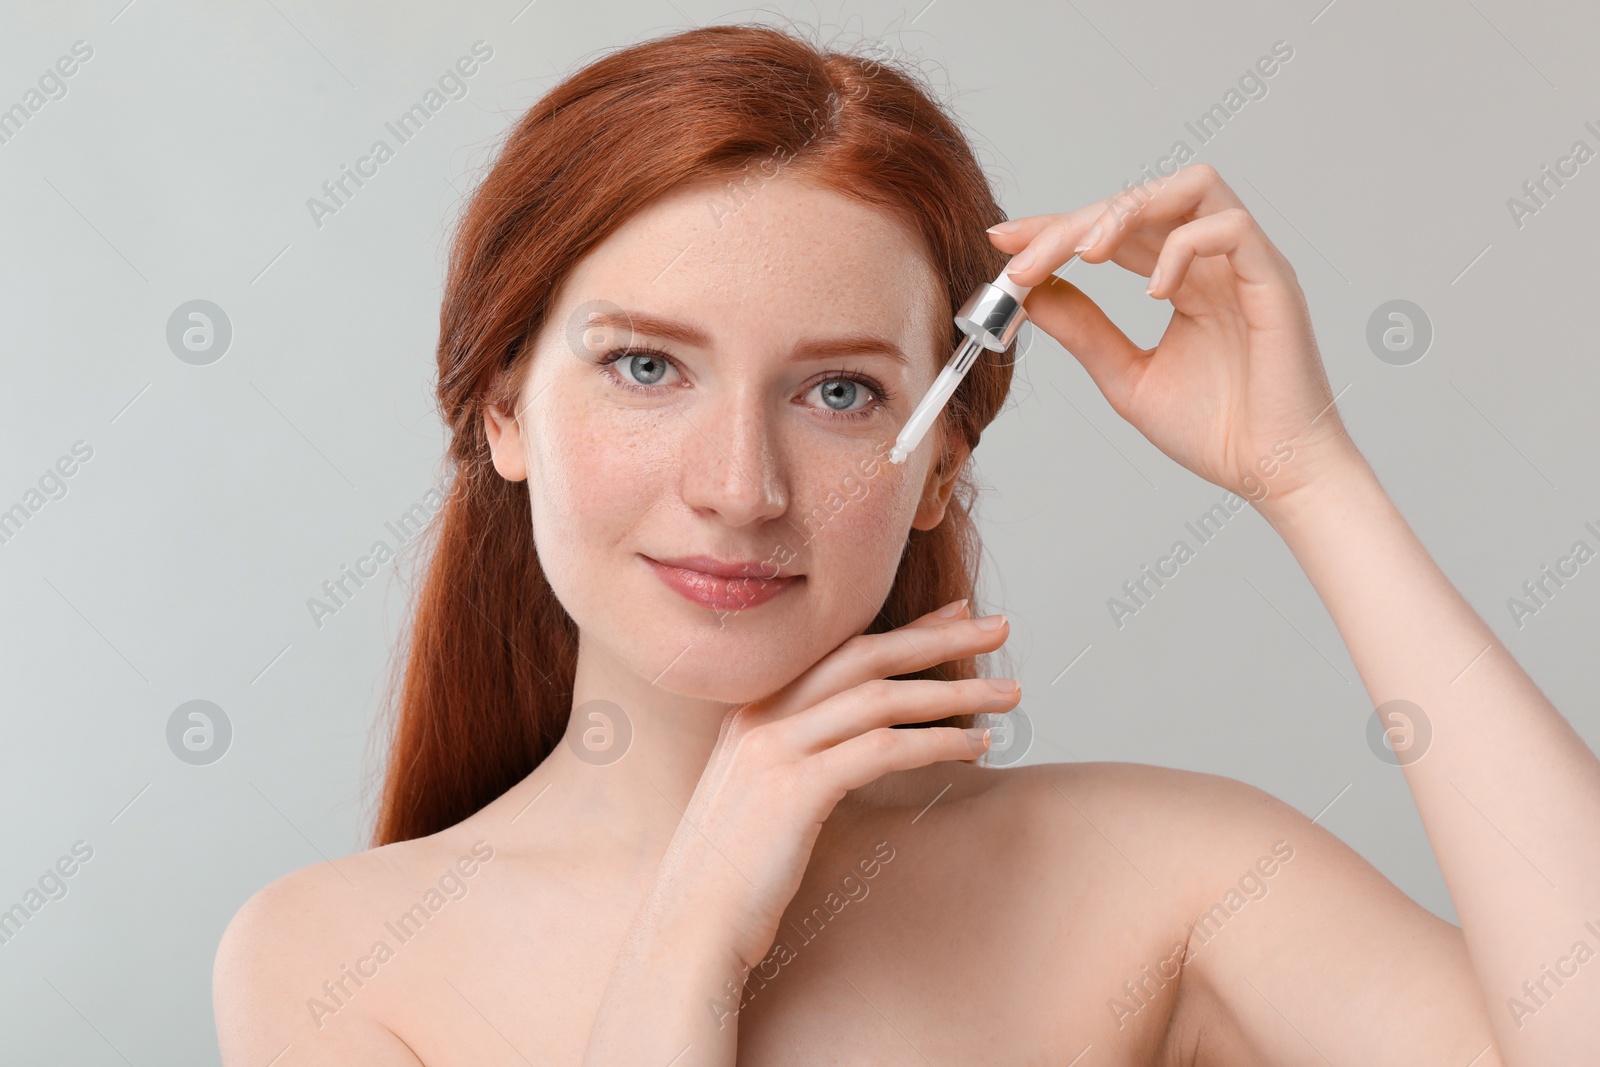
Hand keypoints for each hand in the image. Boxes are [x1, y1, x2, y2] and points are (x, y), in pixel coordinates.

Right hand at [662, 600, 1018, 971]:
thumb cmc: (731, 879)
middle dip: (939, 636)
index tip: (955, 614)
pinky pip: (882, 750)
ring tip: (1007, 697)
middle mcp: (761, 717)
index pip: (840, 650)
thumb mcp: (760, 801)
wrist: (687, 931)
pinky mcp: (794, 790)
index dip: (904, 628)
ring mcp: (773, 750)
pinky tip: (974, 749)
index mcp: (753, 712)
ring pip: (882, 698)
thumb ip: (800, 764)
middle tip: (999, 626)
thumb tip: (862, 752)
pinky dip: (937, 743)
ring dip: (954, 693)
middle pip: (865, 656)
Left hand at [988, 163, 1359, 510]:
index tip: (1003, 240)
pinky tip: (1154, 291)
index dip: (1057, 226)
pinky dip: (1182, 247)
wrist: (1273, 476)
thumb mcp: (1126, 376)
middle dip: (1075, 223)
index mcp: (1183, 279)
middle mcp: (1215, 262)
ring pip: (1191, 186)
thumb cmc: (1216, 432)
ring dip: (1129, 210)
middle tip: (1026, 260)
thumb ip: (1083, 330)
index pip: (1114, 229)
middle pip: (1141, 200)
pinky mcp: (1275, 281)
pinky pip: (1231, 228)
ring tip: (1087, 255)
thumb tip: (1032, 292)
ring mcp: (1247, 265)